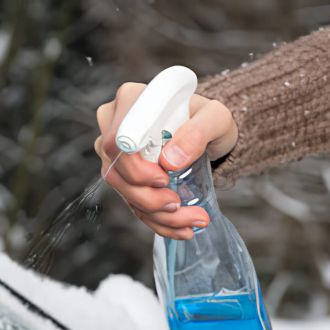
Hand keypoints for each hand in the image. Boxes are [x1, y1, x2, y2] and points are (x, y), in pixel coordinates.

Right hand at [95, 83, 237, 238]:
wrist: (207, 134)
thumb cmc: (208, 118)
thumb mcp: (216, 118)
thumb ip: (198, 132)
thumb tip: (171, 161)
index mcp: (131, 101)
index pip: (117, 140)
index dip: (135, 166)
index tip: (164, 178)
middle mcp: (114, 126)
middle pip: (115, 171)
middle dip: (148, 198)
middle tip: (179, 204)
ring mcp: (115, 154)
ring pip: (123, 192)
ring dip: (156, 214)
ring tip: (191, 220)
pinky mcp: (123, 177)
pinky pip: (132, 204)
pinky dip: (158, 221)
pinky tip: (182, 228)